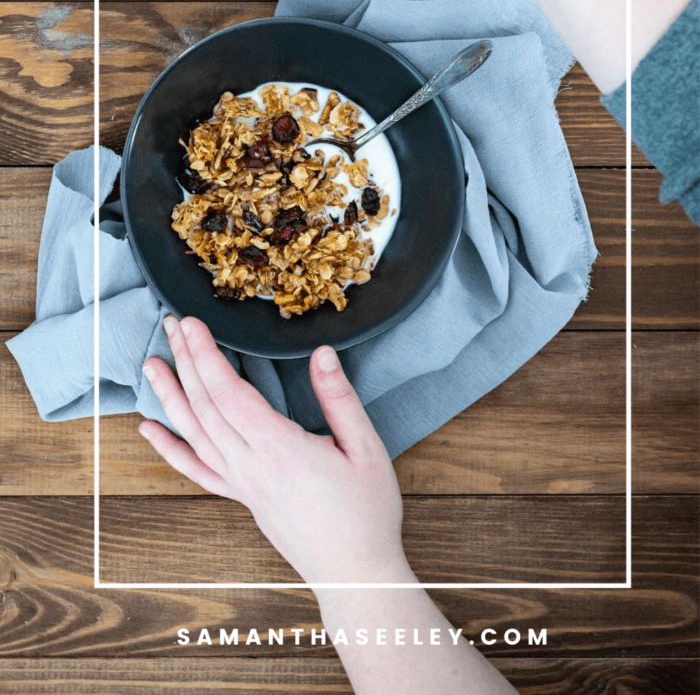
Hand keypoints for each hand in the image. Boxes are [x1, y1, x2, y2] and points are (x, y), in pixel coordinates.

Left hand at [140, 316, 406, 585]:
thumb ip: (339, 398)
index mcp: (280, 449)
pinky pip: (196, 470)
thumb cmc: (367, 512)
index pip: (229, 393)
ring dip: (171, 396)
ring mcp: (241, 485)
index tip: (193, 324)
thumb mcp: (365, 448)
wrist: (354, 573)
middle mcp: (250, 467)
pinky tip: (149, 430)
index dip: (206, 355)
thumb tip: (322, 352)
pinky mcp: (241, 498)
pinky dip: (169, 448)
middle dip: (186, 361)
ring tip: (152, 364)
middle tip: (171, 324)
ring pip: (194, 434)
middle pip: (206, 406)